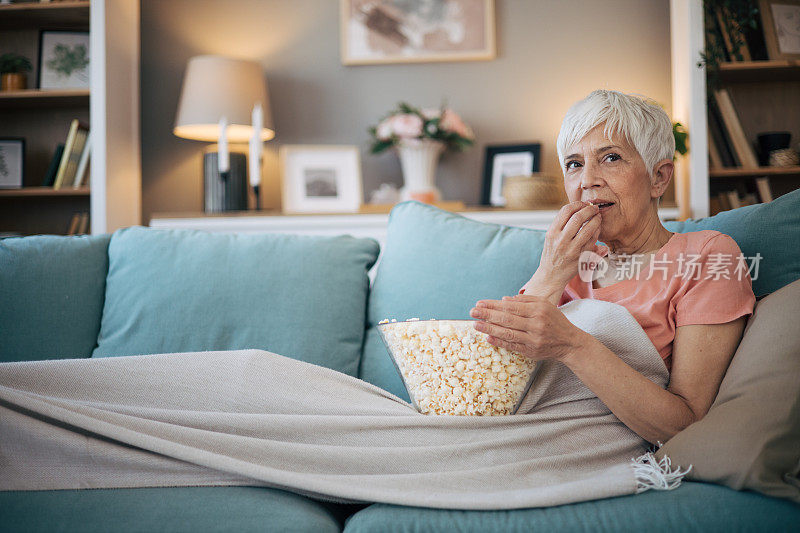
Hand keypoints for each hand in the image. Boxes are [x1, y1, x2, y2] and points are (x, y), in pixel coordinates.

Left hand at [469, 294, 592, 361]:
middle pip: (507, 319)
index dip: (493, 305)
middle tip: (472, 312)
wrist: (569, 342)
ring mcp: (533, 339)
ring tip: (475, 325)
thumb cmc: (554, 320)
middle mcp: (536, 324)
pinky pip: (512, 346)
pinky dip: (499, 342)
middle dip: (487, 315)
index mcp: (538, 310)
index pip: (511, 307)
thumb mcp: (544, 305)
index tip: (479, 303)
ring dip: (489, 329)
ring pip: (508, 333)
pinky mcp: (531, 351)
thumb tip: (503, 300)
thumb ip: (524, 300)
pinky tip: (488, 337)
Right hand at [531, 201, 607, 289]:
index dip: (577, 204)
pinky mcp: (581, 257)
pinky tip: (597, 228)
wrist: (551, 276)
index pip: (566, 211)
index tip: (583, 204)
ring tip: (598, 216)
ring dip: (596, 219)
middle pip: (578, 217)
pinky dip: (597, 231)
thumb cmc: (552, 254)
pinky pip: (593, 239)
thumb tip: (579, 208)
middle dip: (589, 209)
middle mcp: (561, 240)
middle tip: (594, 208)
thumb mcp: (551, 237)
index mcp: (552, 233)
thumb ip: (562, 224)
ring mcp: (572, 249)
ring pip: (588, 228)